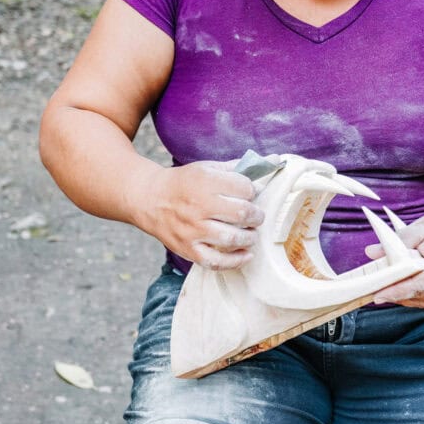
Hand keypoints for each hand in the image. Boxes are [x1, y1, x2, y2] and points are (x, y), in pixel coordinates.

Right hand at [138, 160, 264, 270]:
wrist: (150, 199)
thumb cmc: (185, 183)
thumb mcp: (207, 168)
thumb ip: (237, 168)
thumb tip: (274, 161)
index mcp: (204, 182)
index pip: (244, 188)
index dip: (251, 191)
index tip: (248, 194)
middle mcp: (198, 206)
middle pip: (242, 214)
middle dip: (256, 215)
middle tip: (255, 216)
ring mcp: (192, 230)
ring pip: (232, 239)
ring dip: (249, 237)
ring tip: (250, 233)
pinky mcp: (188, 249)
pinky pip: (216, 262)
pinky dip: (235, 261)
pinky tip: (246, 255)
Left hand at [367, 204, 423, 308]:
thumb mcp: (423, 228)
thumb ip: (398, 243)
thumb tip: (371, 253)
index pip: (422, 284)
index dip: (398, 292)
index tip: (378, 295)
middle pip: (423, 297)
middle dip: (399, 295)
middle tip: (377, 289)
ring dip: (408, 297)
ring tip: (390, 288)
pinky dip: (421, 296)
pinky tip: (409, 287)